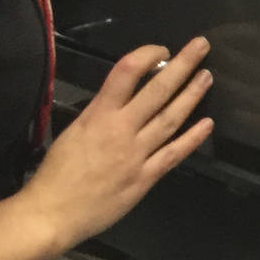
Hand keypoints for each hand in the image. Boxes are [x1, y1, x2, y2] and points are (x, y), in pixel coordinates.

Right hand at [17, 38, 212, 253]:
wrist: (53, 213)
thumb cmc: (57, 172)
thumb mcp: (73, 130)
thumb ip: (99, 113)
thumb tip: (121, 97)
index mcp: (98, 115)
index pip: (126, 72)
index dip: (147, 55)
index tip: (161, 50)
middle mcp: (121, 130)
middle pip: (157, 91)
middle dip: (182, 65)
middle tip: (201, 46)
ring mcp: (136, 155)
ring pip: (170, 119)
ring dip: (191, 96)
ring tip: (206, 77)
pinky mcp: (144, 178)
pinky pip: (173, 154)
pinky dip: (192, 138)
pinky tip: (207, 124)